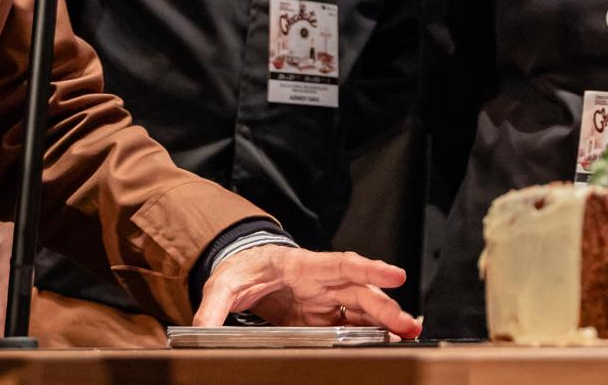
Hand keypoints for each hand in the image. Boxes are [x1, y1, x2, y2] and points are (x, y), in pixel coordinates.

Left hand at [193, 247, 420, 338]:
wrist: (247, 270)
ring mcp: (326, 300)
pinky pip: (353, 324)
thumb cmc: (241, 270)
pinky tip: (389, 342)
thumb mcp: (223, 286)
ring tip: (409, 336)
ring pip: (364, 309)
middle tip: (408, 325)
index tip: (396, 275)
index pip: (343, 264)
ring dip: (387, 322)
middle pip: (361, 293)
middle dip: (386, 308)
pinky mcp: (324, 317)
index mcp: (304, 266)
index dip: (371, 269)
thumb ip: (213, 307)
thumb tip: (199, 330)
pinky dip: (372, 332)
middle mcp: (323, 282)